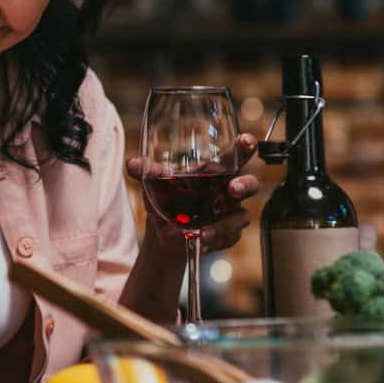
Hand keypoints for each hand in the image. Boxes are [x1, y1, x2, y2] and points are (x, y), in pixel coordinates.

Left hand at [126, 133, 260, 254]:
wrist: (164, 230)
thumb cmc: (166, 196)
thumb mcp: (155, 182)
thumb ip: (147, 171)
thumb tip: (133, 164)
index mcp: (215, 171)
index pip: (235, 156)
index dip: (245, 146)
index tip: (247, 141)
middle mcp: (227, 190)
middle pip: (250, 184)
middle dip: (245, 185)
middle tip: (232, 189)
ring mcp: (230, 214)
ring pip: (240, 217)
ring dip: (223, 225)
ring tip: (203, 232)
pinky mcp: (228, 235)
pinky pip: (229, 238)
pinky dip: (214, 241)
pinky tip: (200, 242)